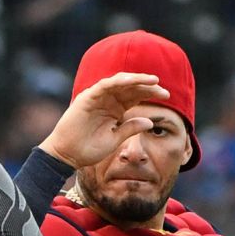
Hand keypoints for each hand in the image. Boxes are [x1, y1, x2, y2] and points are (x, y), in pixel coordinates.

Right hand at [37, 72, 167, 169]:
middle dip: (148, 86)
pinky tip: (132, 81)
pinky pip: (105, 85)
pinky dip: (118, 81)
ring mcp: (97, 97)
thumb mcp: (115, 138)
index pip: (136, 96)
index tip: (167, 96)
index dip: (151, 93)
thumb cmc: (88, 149)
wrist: (67, 156)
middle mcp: (108, 100)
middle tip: (164, 90)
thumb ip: (131, 127)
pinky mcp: (88, 97)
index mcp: (115, 109)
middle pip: (131, 87)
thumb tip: (150, 121)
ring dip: (136, 79)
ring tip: (153, 80)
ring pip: (120, 82)